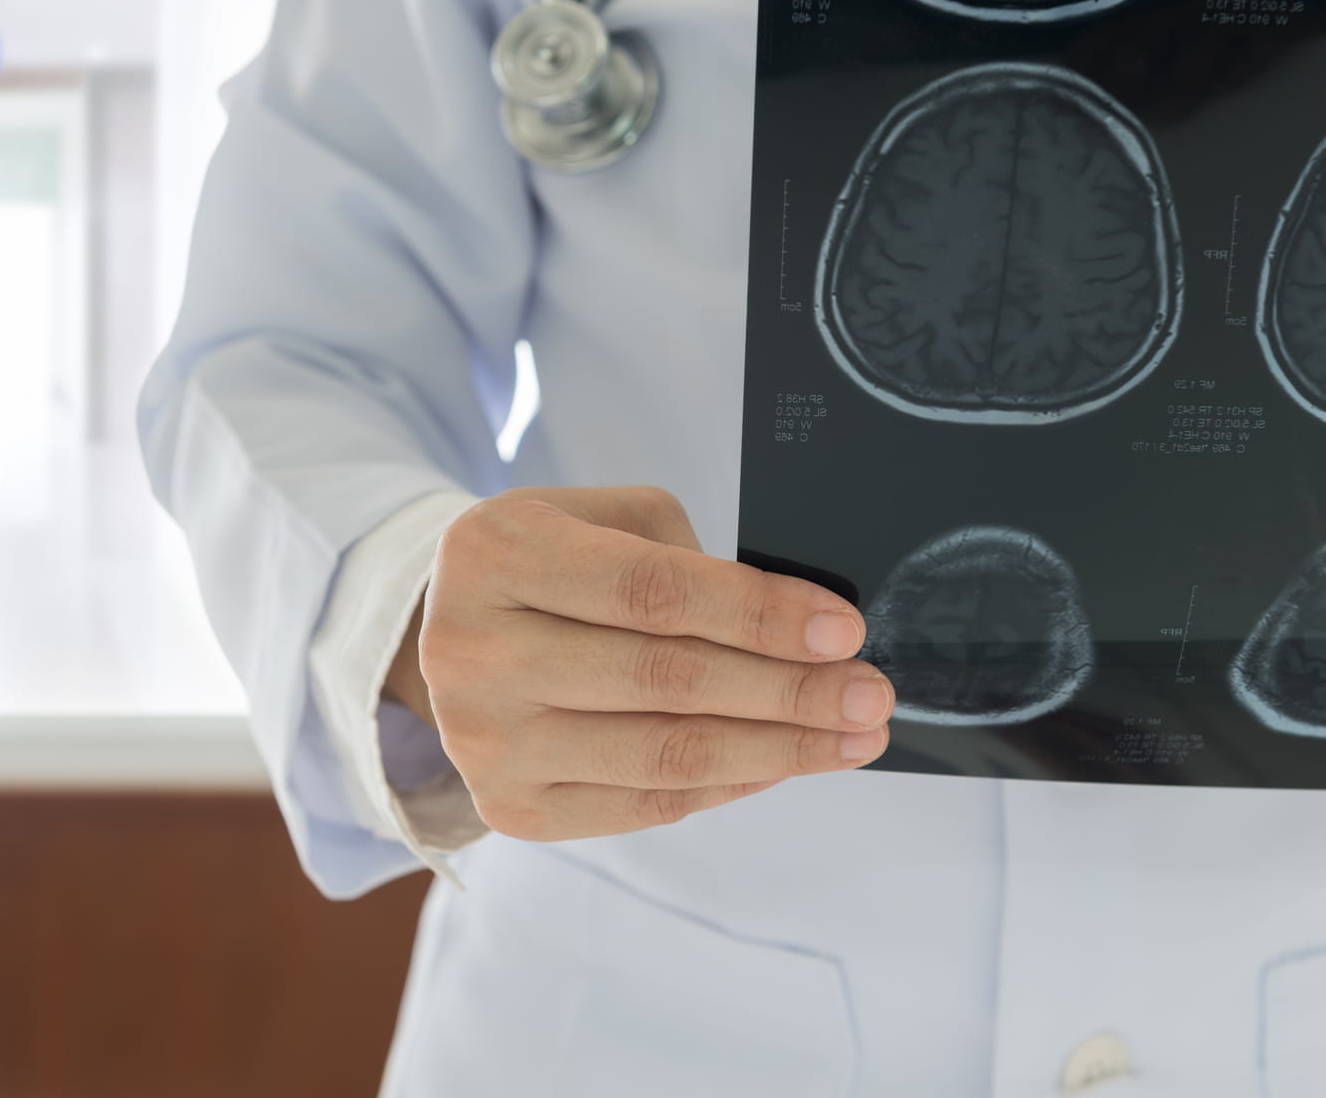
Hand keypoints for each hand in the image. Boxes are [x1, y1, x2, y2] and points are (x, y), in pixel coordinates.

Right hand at [386, 487, 892, 841]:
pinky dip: (730, 784)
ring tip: (851, 737)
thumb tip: (804, 635)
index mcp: (495, 554)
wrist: (456, 634)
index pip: (650, 592)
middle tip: (870, 694)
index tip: (843, 630)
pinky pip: (646, 806)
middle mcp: (472, 651)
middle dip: (787, 691)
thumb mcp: (605, 518)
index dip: (757, 614)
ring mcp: (485, 740)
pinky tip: (784, 763)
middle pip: (663, 680)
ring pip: (663, 756)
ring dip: (777, 750)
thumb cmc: (554, 562)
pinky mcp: (508, 806)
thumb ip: (688, 563)